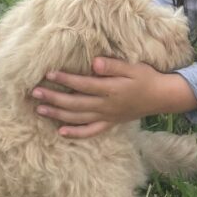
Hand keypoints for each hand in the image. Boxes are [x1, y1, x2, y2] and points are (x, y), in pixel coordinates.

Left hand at [32, 57, 196, 138]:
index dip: (65, 80)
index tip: (48, 74)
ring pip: (78, 118)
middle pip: (75, 103)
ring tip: (39, 110)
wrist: (161, 97)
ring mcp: (107, 116)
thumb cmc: (146, 77)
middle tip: (35, 93)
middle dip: (53, 98)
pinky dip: (76, 133)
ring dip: (57, 115)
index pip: (83, 84)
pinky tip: (61, 132)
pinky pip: (90, 131)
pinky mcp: (110, 123)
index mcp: (111, 89)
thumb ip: (113, 65)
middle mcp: (106, 105)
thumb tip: (95, 63)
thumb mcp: (133, 67)